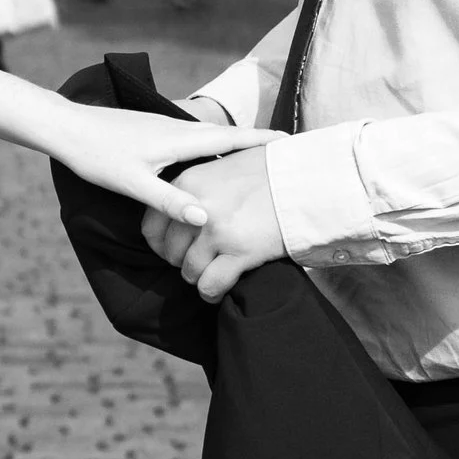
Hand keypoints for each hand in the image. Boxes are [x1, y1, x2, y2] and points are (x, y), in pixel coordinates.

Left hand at [40, 99, 270, 223]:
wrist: (66, 127)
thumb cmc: (97, 156)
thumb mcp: (133, 183)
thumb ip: (169, 201)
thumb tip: (205, 220)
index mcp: (178, 140)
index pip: (230, 139)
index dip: (261, 142)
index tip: (290, 143)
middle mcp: (177, 128)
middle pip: (226, 136)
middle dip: (255, 144)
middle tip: (283, 155)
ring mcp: (165, 126)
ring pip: (209, 136)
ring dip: (234, 144)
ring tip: (257, 158)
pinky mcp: (154, 130)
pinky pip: (194, 138)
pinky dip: (212, 145)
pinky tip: (211, 158)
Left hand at [140, 145, 286, 298]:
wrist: (307, 180)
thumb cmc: (269, 172)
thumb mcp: (223, 166)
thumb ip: (199, 186)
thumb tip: (182, 212)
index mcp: (188, 181)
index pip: (151, 224)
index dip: (160, 244)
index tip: (172, 251)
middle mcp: (197, 206)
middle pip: (170, 251)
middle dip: (181, 262)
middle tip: (198, 261)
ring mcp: (218, 230)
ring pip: (189, 270)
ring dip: (198, 277)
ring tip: (211, 273)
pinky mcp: (240, 250)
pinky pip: (211, 284)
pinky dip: (211, 292)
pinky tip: (218, 290)